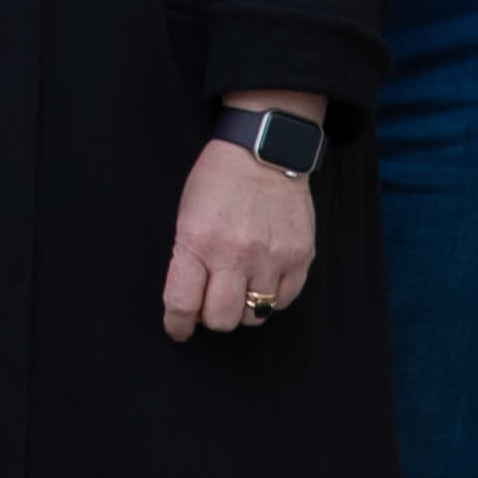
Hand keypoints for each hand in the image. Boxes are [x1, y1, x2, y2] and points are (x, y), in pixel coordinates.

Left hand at [158, 89, 323, 341]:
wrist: (265, 149)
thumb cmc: (220, 180)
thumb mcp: (187, 215)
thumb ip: (188, 259)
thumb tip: (191, 302)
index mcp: (198, 242)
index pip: (182, 304)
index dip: (177, 324)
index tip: (178, 328)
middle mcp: (235, 254)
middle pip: (221, 319)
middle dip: (212, 316)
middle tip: (212, 300)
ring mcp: (271, 257)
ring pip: (254, 315)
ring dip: (243, 306)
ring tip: (242, 283)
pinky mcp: (300, 256)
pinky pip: (284, 300)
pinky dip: (272, 297)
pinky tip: (264, 277)